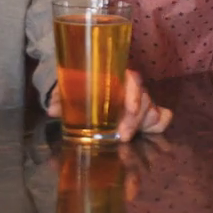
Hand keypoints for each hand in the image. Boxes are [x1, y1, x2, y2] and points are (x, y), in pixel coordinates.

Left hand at [45, 69, 172, 140]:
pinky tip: (149, 131)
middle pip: (143, 97)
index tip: (128, 110)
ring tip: (127, 137)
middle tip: (122, 136)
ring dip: (143, 123)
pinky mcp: (144, 113)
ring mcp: (139, 99)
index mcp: (113, 75)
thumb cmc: (77, 86)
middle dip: (135, 118)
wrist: (82, 86)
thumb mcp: (67, 91)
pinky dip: (158, 124)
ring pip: (150, 108)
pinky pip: (160, 116)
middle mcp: (129, 86)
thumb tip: (52, 109)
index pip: (131, 78)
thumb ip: (61, 98)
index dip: (133, 94)